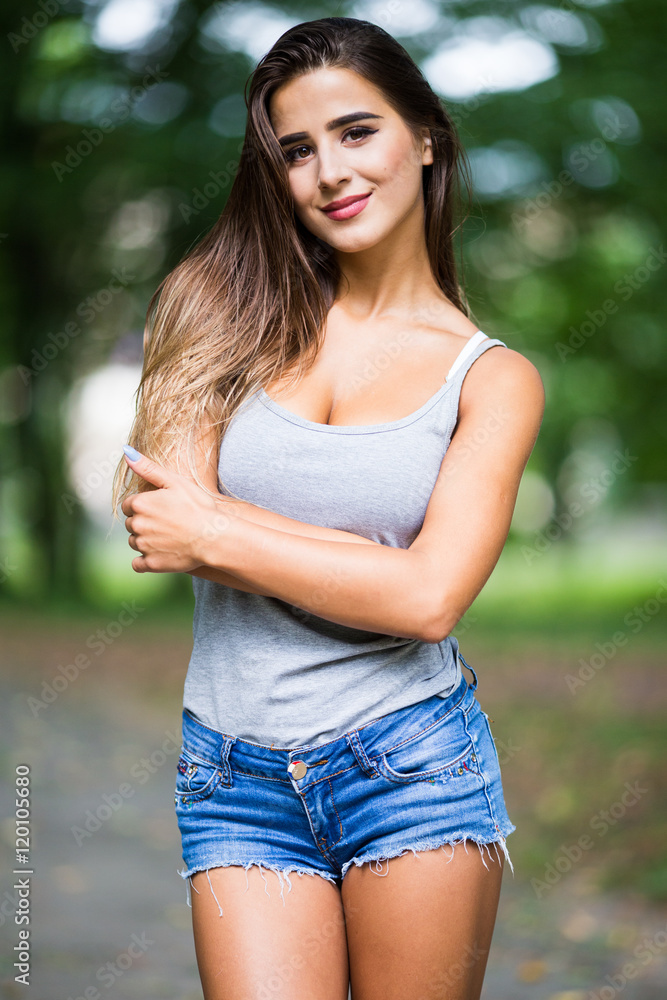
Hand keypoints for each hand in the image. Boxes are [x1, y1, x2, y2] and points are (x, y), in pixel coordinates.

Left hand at [120, 447, 236, 573]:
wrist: (214, 537)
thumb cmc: (198, 506)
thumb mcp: (174, 481)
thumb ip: (148, 468)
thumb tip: (126, 452)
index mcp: (139, 504)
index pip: (128, 506)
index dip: (144, 506)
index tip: (161, 509)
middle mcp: (136, 525)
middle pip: (131, 524)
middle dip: (144, 523)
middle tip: (168, 523)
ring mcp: (143, 546)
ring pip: (135, 542)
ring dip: (146, 540)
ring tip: (169, 537)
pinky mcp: (151, 564)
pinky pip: (138, 564)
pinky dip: (146, 560)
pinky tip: (161, 554)